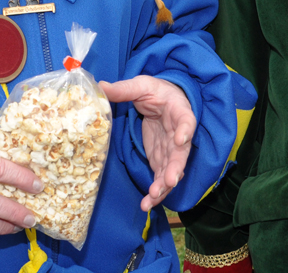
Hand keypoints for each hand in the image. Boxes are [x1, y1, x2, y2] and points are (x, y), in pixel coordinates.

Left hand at [101, 76, 194, 210]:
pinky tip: (147, 203)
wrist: (164, 100)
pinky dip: (156, 191)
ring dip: (164, 185)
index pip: (186, 121)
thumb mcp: (141, 85)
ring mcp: (171, 150)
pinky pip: (161, 177)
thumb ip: (124, 89)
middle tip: (169, 182)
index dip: (185, 131)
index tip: (180, 139)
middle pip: (181, 153)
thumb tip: (101, 86)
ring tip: (152, 198)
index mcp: (179, 111)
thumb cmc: (156, 91)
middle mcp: (180, 134)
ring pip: (172, 170)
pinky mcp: (161, 159)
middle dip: (175, 168)